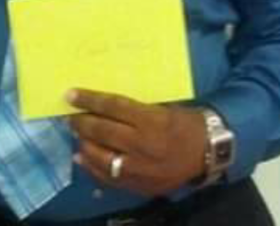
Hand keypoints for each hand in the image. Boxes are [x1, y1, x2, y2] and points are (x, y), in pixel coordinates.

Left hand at [67, 89, 205, 196]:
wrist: (209, 152)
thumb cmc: (186, 122)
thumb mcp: (164, 108)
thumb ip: (136, 109)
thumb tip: (106, 104)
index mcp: (151, 120)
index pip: (113, 107)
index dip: (90, 100)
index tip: (71, 94)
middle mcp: (143, 145)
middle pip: (103, 131)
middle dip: (82, 122)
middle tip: (70, 117)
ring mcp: (140, 168)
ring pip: (102, 157)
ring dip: (85, 144)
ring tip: (77, 135)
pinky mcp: (140, 185)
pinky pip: (110, 178)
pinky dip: (92, 167)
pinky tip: (82, 157)